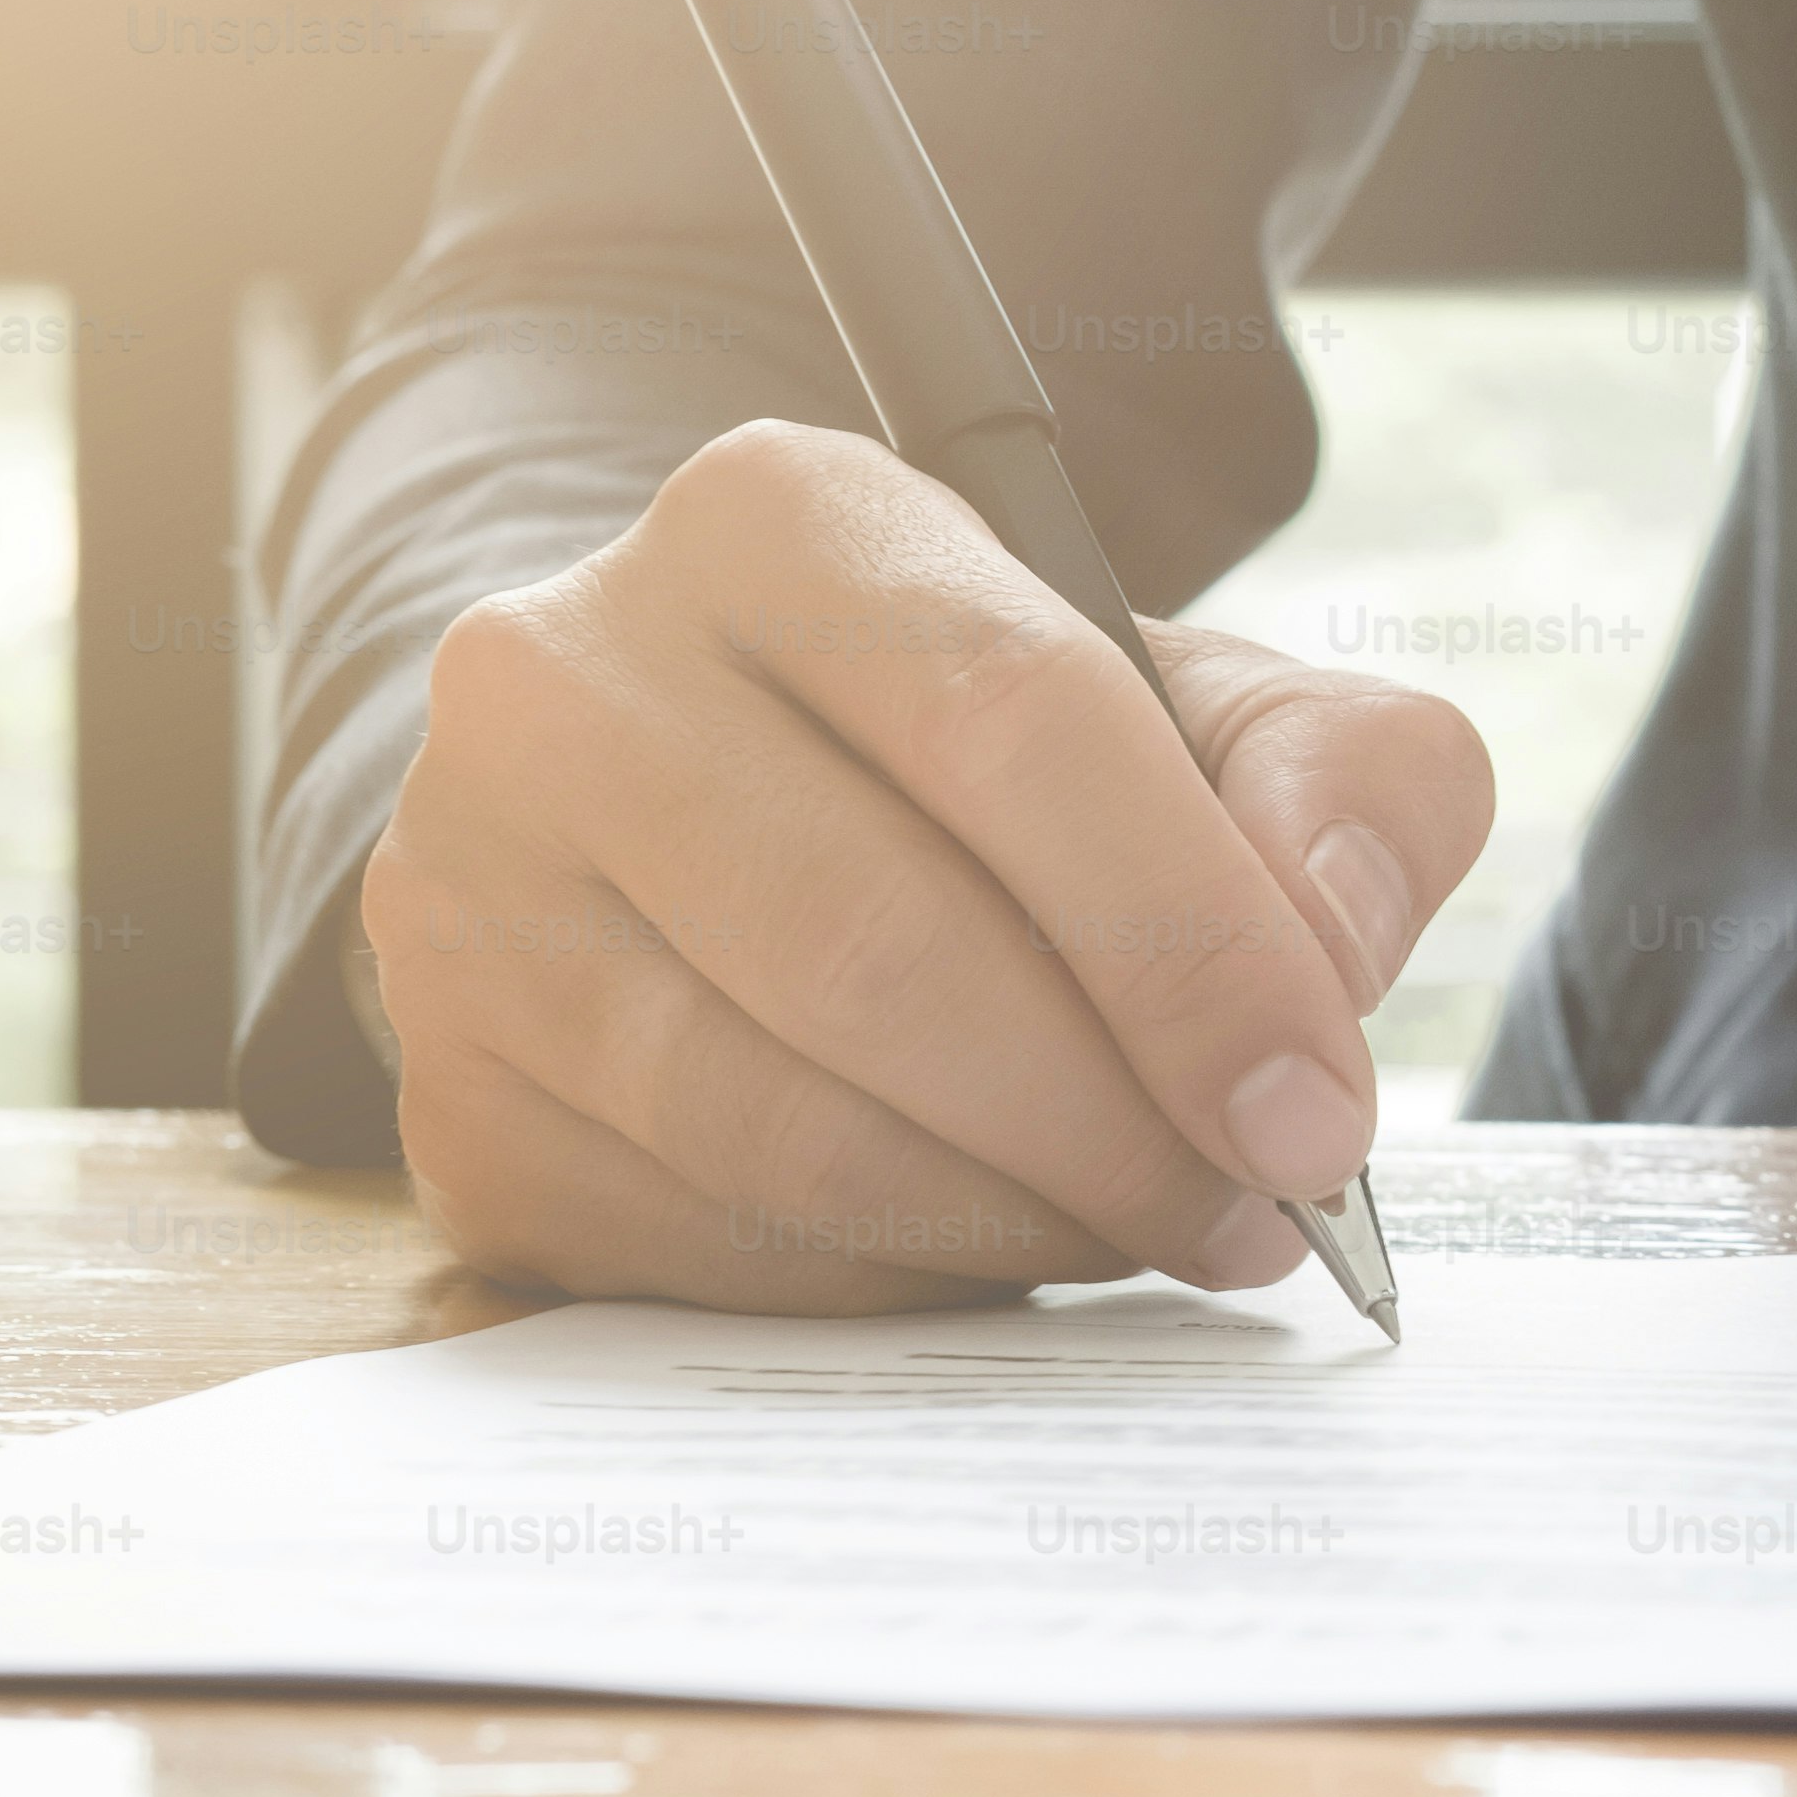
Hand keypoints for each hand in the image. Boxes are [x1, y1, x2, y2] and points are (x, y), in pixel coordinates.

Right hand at [364, 419, 1492, 1310]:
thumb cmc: (1005, 763)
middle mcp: (566, 673)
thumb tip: (1331, 939)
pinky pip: (692, 1238)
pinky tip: (984, 1243)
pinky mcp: (448, 1090)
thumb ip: (1347, 776)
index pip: (1013, 716)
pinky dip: (882, 1279)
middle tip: (1255, 1210)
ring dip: (1010, 1218)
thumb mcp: (1212, 707)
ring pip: (774, 1117)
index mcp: (778, 517)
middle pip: (879, 943)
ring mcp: (466, 889)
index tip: (1317, 1106)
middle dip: (1112, 1118)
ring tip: (1147, 1229)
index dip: (1190, 940)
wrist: (735, 816)